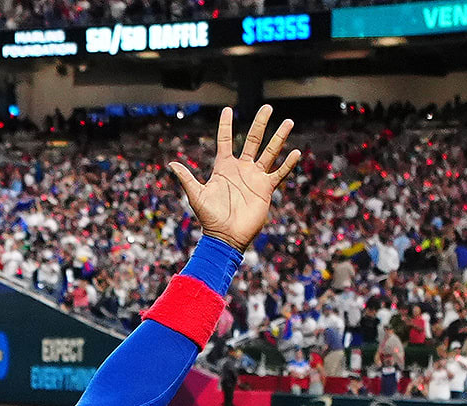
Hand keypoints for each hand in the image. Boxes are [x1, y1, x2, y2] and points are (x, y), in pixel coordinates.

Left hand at [167, 105, 302, 251]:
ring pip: (269, 152)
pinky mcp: (265, 189)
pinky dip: (287, 164)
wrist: (226, 237)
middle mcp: (241, 168)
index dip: (226, 126)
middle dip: (260, 123)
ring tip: (288, 122)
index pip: (226, 140)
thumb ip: (186, 178)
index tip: (228, 110)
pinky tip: (296, 152)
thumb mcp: (196, 196)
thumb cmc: (209, 218)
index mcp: (224, 167)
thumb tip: (171, 164)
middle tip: (268, 107)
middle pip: (253, 140)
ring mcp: (255, 178)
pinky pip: (279, 174)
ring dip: (279, 138)